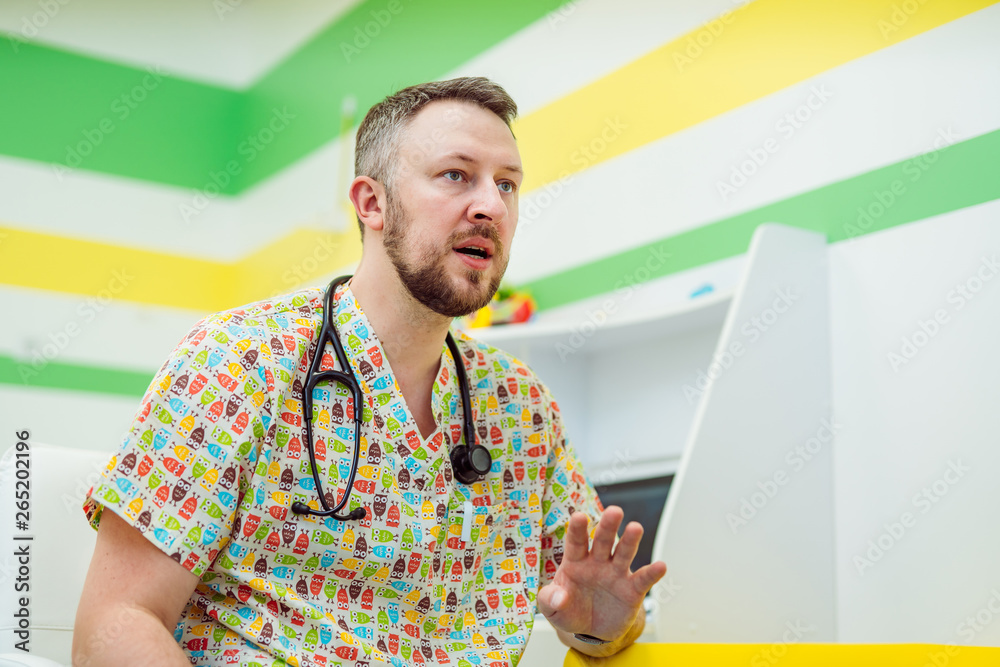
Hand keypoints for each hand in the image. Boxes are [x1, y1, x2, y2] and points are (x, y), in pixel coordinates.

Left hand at [537, 505, 666, 642]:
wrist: (590, 631)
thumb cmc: (569, 611)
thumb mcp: (552, 608)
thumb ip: (549, 600)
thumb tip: (559, 597)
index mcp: (575, 561)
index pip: (576, 541)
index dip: (577, 529)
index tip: (579, 516)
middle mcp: (597, 562)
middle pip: (602, 540)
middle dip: (608, 525)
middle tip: (614, 511)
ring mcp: (616, 574)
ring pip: (623, 553)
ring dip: (630, 541)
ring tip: (635, 528)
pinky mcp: (632, 590)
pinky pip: (642, 580)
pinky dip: (652, 573)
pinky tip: (660, 566)